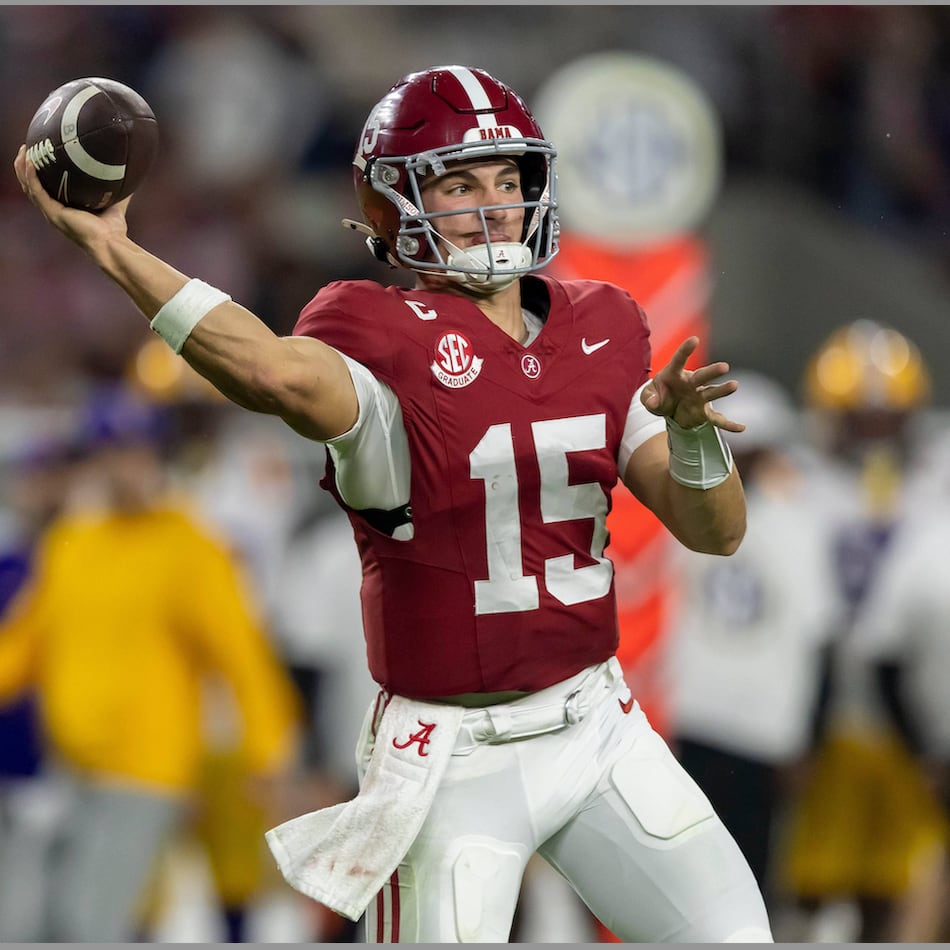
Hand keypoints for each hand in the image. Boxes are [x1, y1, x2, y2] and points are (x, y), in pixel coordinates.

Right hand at [13, 144, 131, 250]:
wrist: (111, 243)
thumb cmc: (114, 230)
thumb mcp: (115, 204)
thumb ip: (119, 190)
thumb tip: (130, 174)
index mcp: (65, 210)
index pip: (46, 189)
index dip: (41, 174)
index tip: (42, 154)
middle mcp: (54, 212)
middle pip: (32, 186)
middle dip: (26, 167)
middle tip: (27, 148)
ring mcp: (52, 214)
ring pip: (29, 187)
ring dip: (23, 168)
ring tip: (23, 150)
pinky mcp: (53, 214)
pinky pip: (36, 191)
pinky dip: (31, 176)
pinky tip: (29, 161)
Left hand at [640, 336, 745, 432]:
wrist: (668, 410)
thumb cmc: (658, 396)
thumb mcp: (647, 397)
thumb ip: (649, 398)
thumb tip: (654, 402)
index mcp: (675, 374)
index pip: (679, 360)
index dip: (686, 350)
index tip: (694, 340)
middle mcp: (690, 383)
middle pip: (702, 376)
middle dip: (712, 372)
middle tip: (724, 367)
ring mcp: (699, 397)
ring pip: (711, 393)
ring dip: (722, 390)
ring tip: (735, 385)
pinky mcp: (703, 413)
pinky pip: (717, 419)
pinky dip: (728, 424)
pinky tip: (741, 428)